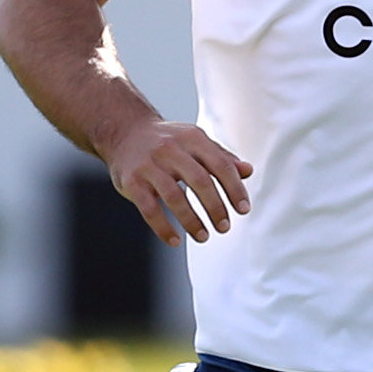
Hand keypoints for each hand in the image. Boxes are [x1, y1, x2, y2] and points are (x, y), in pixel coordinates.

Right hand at [103, 114, 252, 244]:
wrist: (124, 132)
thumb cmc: (166, 140)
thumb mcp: (195, 141)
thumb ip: (221, 156)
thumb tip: (248, 171)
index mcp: (192, 138)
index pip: (220, 165)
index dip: (234, 189)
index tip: (242, 209)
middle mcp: (170, 150)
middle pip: (200, 181)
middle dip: (215, 208)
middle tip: (224, 227)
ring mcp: (149, 166)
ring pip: (174, 197)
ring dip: (192, 221)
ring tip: (203, 236)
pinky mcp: (132, 182)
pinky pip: (149, 209)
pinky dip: (163, 228)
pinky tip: (175, 240)